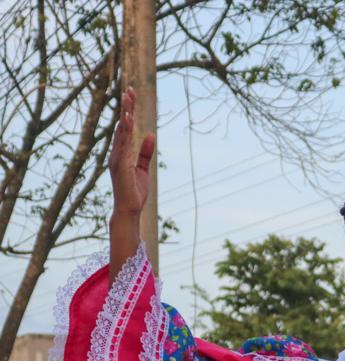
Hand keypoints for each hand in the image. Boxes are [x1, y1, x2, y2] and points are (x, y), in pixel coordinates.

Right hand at [109, 87, 154, 216]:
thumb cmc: (135, 192)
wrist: (130, 210)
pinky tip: (126, 120)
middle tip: (130, 90)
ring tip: (128, 100)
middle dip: (126, 108)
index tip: (132, 95)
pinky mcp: (120, 165)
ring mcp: (117, 158)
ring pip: (121, 132)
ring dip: (124, 116)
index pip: (126, 128)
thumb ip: (146, 152)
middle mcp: (116, 152)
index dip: (128, 112)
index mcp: (121, 153)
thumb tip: (152, 135)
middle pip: (121, 126)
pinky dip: (123, 132)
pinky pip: (122, 145)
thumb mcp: (143, 169)